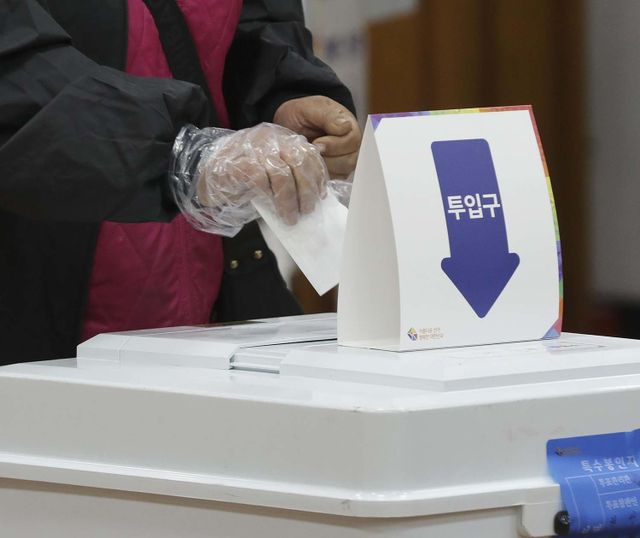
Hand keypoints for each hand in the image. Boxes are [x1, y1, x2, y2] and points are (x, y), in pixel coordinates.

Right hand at [196, 123, 327, 225]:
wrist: (207, 173)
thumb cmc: (243, 176)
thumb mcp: (271, 170)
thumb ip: (291, 175)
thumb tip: (314, 197)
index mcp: (281, 138)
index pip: (308, 153)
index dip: (318, 175)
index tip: (322, 195)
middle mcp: (270, 139)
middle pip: (299, 162)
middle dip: (307, 189)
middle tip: (308, 210)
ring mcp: (253, 149)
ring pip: (282, 174)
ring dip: (289, 200)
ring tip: (290, 217)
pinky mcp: (239, 163)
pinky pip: (261, 181)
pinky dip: (269, 197)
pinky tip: (271, 207)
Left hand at [273, 96, 360, 178]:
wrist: (287, 125)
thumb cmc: (300, 115)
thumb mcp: (310, 107)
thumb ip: (328, 116)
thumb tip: (345, 127)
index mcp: (349, 127)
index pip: (352, 141)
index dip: (334, 145)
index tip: (315, 142)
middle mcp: (351, 147)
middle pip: (350, 161)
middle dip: (327, 158)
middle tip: (310, 152)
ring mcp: (343, 163)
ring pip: (341, 173)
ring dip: (322, 168)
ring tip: (307, 158)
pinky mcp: (334, 175)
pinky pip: (332, 182)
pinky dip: (318, 177)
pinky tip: (307, 168)